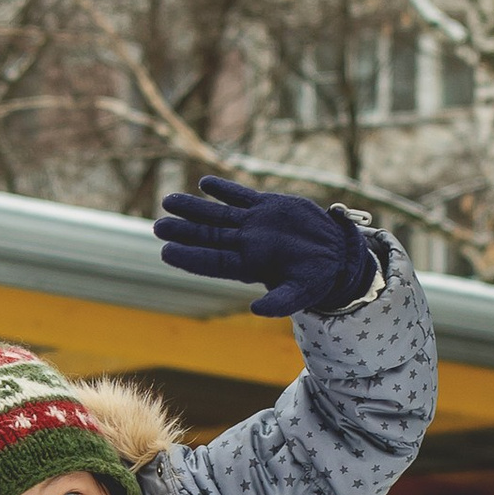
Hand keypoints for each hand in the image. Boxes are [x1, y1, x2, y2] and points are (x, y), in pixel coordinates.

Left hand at [153, 174, 376, 319]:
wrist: (335, 254)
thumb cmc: (317, 278)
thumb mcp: (302, 293)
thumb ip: (281, 302)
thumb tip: (257, 311)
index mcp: (250, 266)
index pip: (213, 261)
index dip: (190, 257)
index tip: (166, 252)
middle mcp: (246, 244)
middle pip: (207, 237)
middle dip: (183, 231)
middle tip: (158, 226)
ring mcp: (254, 224)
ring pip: (217, 214)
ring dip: (193, 207)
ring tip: (168, 200)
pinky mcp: (266, 206)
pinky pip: (241, 196)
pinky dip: (224, 189)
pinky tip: (205, 183)